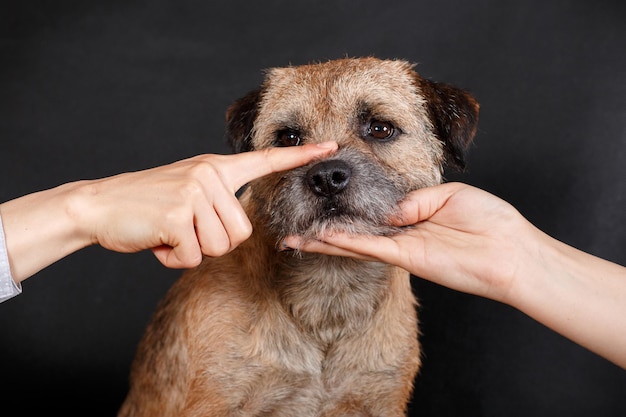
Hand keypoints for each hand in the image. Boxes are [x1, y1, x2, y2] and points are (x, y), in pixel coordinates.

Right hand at [0, 142, 337, 280]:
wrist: (100, 206)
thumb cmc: (148, 204)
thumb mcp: (188, 190)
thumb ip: (217, 200)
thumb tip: (239, 229)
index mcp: (216, 167)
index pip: (266, 160)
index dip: (300, 156)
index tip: (331, 147)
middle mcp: (209, 173)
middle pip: (241, 232)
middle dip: (212, 242)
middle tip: (183, 229)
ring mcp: (194, 191)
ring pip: (220, 246)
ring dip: (193, 250)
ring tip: (170, 231)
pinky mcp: (177, 213)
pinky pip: (193, 256)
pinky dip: (174, 258)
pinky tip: (158, 240)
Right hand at [284, 181, 625, 368]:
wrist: (512, 251)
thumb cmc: (490, 221)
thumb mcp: (448, 195)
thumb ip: (414, 199)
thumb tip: (390, 208)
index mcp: (413, 216)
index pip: (372, 212)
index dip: (348, 206)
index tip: (327, 197)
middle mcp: (401, 234)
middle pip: (355, 230)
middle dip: (326, 228)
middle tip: (296, 224)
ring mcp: (400, 247)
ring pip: (353, 242)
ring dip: (324, 240)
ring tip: (294, 237)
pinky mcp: (404, 258)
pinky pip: (367, 248)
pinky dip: (343, 243)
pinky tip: (320, 239)